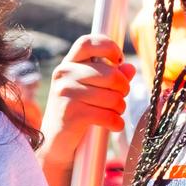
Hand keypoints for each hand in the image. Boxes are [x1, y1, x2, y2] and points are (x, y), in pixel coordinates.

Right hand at [38, 34, 135, 171]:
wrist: (55, 143)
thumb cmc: (77, 112)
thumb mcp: (92, 90)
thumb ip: (111, 76)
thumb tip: (130, 68)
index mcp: (68, 64)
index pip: (88, 42)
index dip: (108, 47)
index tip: (118, 61)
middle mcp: (64, 74)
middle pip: (112, 75)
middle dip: (123, 89)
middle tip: (120, 98)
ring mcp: (66, 93)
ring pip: (113, 97)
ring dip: (119, 109)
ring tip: (113, 113)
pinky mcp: (71, 113)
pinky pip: (108, 115)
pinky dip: (116, 123)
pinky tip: (113, 125)